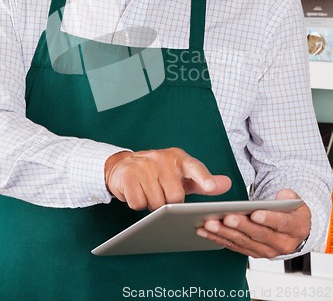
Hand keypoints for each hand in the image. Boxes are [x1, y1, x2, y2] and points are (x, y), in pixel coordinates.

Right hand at [105, 147, 230, 210]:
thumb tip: (227, 184)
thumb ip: (203, 180)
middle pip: (175, 197)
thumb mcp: (181, 174)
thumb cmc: (158, 173)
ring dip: (152, 204)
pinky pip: (138, 203)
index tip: (210, 187)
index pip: (194, 167)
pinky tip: (137, 192)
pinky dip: (138, 203)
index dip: (204, 178)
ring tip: (149, 192)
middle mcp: (162, 159)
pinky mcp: (128, 175)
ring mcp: (144, 166)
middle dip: (169, 204)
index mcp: (178, 158)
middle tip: (162, 194)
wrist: (124, 165)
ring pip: (156, 203)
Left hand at [196, 189, 310, 257]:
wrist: (293, 231)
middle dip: (240, 226)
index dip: (268, 218)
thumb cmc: (291, 212)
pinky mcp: (252, 253)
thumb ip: (289, 196)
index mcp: (296, 228)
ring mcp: (266, 251)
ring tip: (209, 224)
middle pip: (259, 234)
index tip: (254, 213)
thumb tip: (283, 194)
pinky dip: (218, 239)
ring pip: (243, 242)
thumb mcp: (295, 201)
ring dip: (224, 233)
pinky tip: (205, 232)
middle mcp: (282, 244)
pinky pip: (234, 246)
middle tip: (225, 217)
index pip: (282, 223)